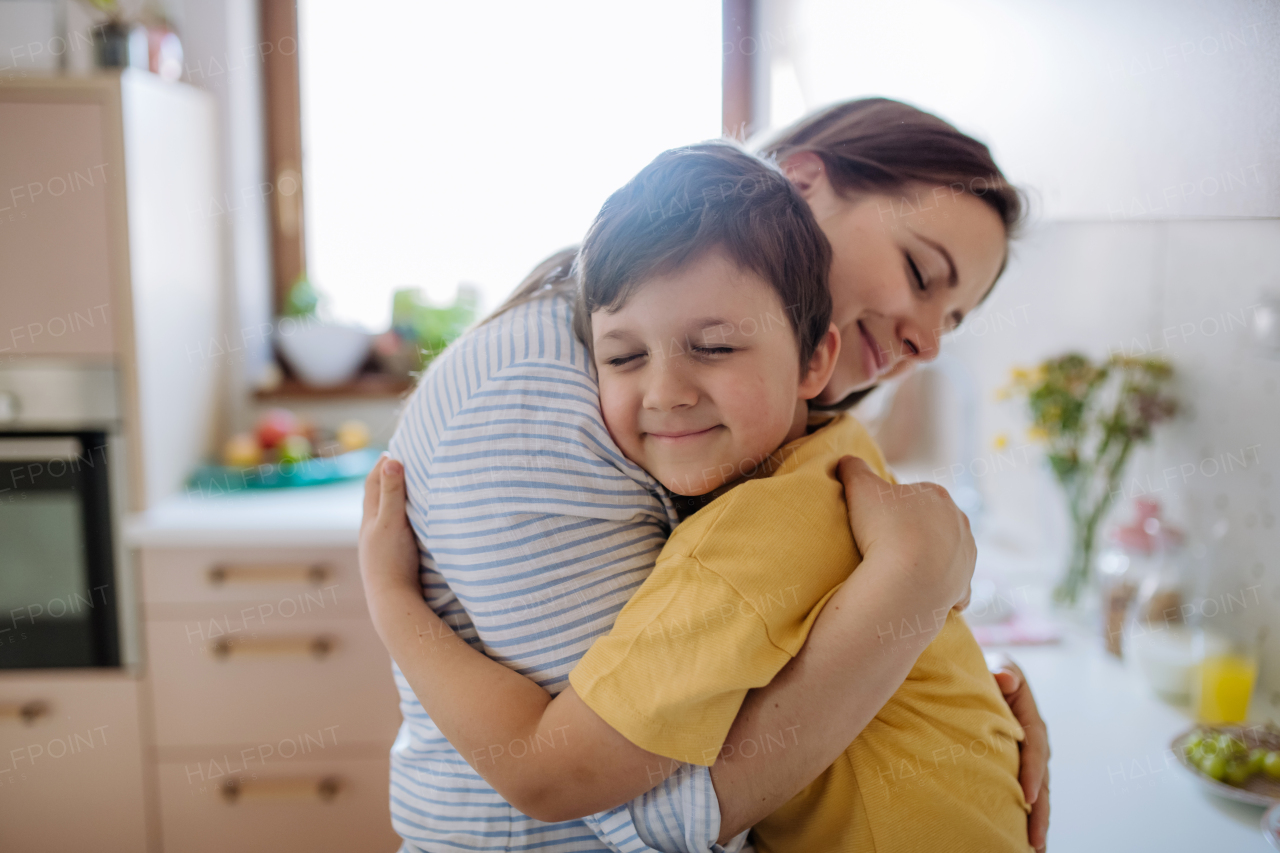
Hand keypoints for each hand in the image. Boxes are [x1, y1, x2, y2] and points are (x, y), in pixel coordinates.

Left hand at [358, 455, 420, 600]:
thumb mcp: (392, 522)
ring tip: (407, 490)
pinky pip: (394, 530)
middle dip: (386, 479)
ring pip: (385, 516)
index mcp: (370, 518)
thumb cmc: (391, 560)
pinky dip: (400, 519)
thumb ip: (392, 492)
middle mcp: (372, 530)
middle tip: (400, 464)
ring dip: (393, 500)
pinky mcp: (392, 558)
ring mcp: (381, 545)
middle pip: (376, 498)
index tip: (394, 449)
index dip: (382, 464)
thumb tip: (391, 459)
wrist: (393, 601)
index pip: (373, 482)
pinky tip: (409, 525)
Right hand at [836, 455, 974, 611]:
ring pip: (948, 554)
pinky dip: (942, 591)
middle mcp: (959, 523)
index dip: (894, 505)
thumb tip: (846, 460)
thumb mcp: (859, 487)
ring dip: (930, 560)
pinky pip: (954, 588)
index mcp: (938, 495)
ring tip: (901, 570)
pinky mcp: (963, 587)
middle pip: (934, 523)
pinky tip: (922, 594)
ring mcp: (965, 557)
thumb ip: (854, 468)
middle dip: (915, 530)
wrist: (905, 581)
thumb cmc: (884, 528)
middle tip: (885, 543)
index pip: (915, 494)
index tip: (877, 518)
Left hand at [989, 654, 1049, 851]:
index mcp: (1030, 717)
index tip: (1027, 796)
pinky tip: (1018, 840)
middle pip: (1041, 780)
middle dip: (1039, 811)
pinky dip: (1023, 815)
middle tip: (1034, 841)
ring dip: (1035, 820)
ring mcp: (1025, 756)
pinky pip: (1021, 791)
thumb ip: (1002, 671)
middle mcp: (1033, 741)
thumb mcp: (995, 665)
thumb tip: (1006, 680)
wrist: (976, 675)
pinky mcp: (1014, 766)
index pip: (1035, 748)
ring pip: (1036, 792)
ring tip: (1031, 849)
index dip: (1033, 772)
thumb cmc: (985, 669)